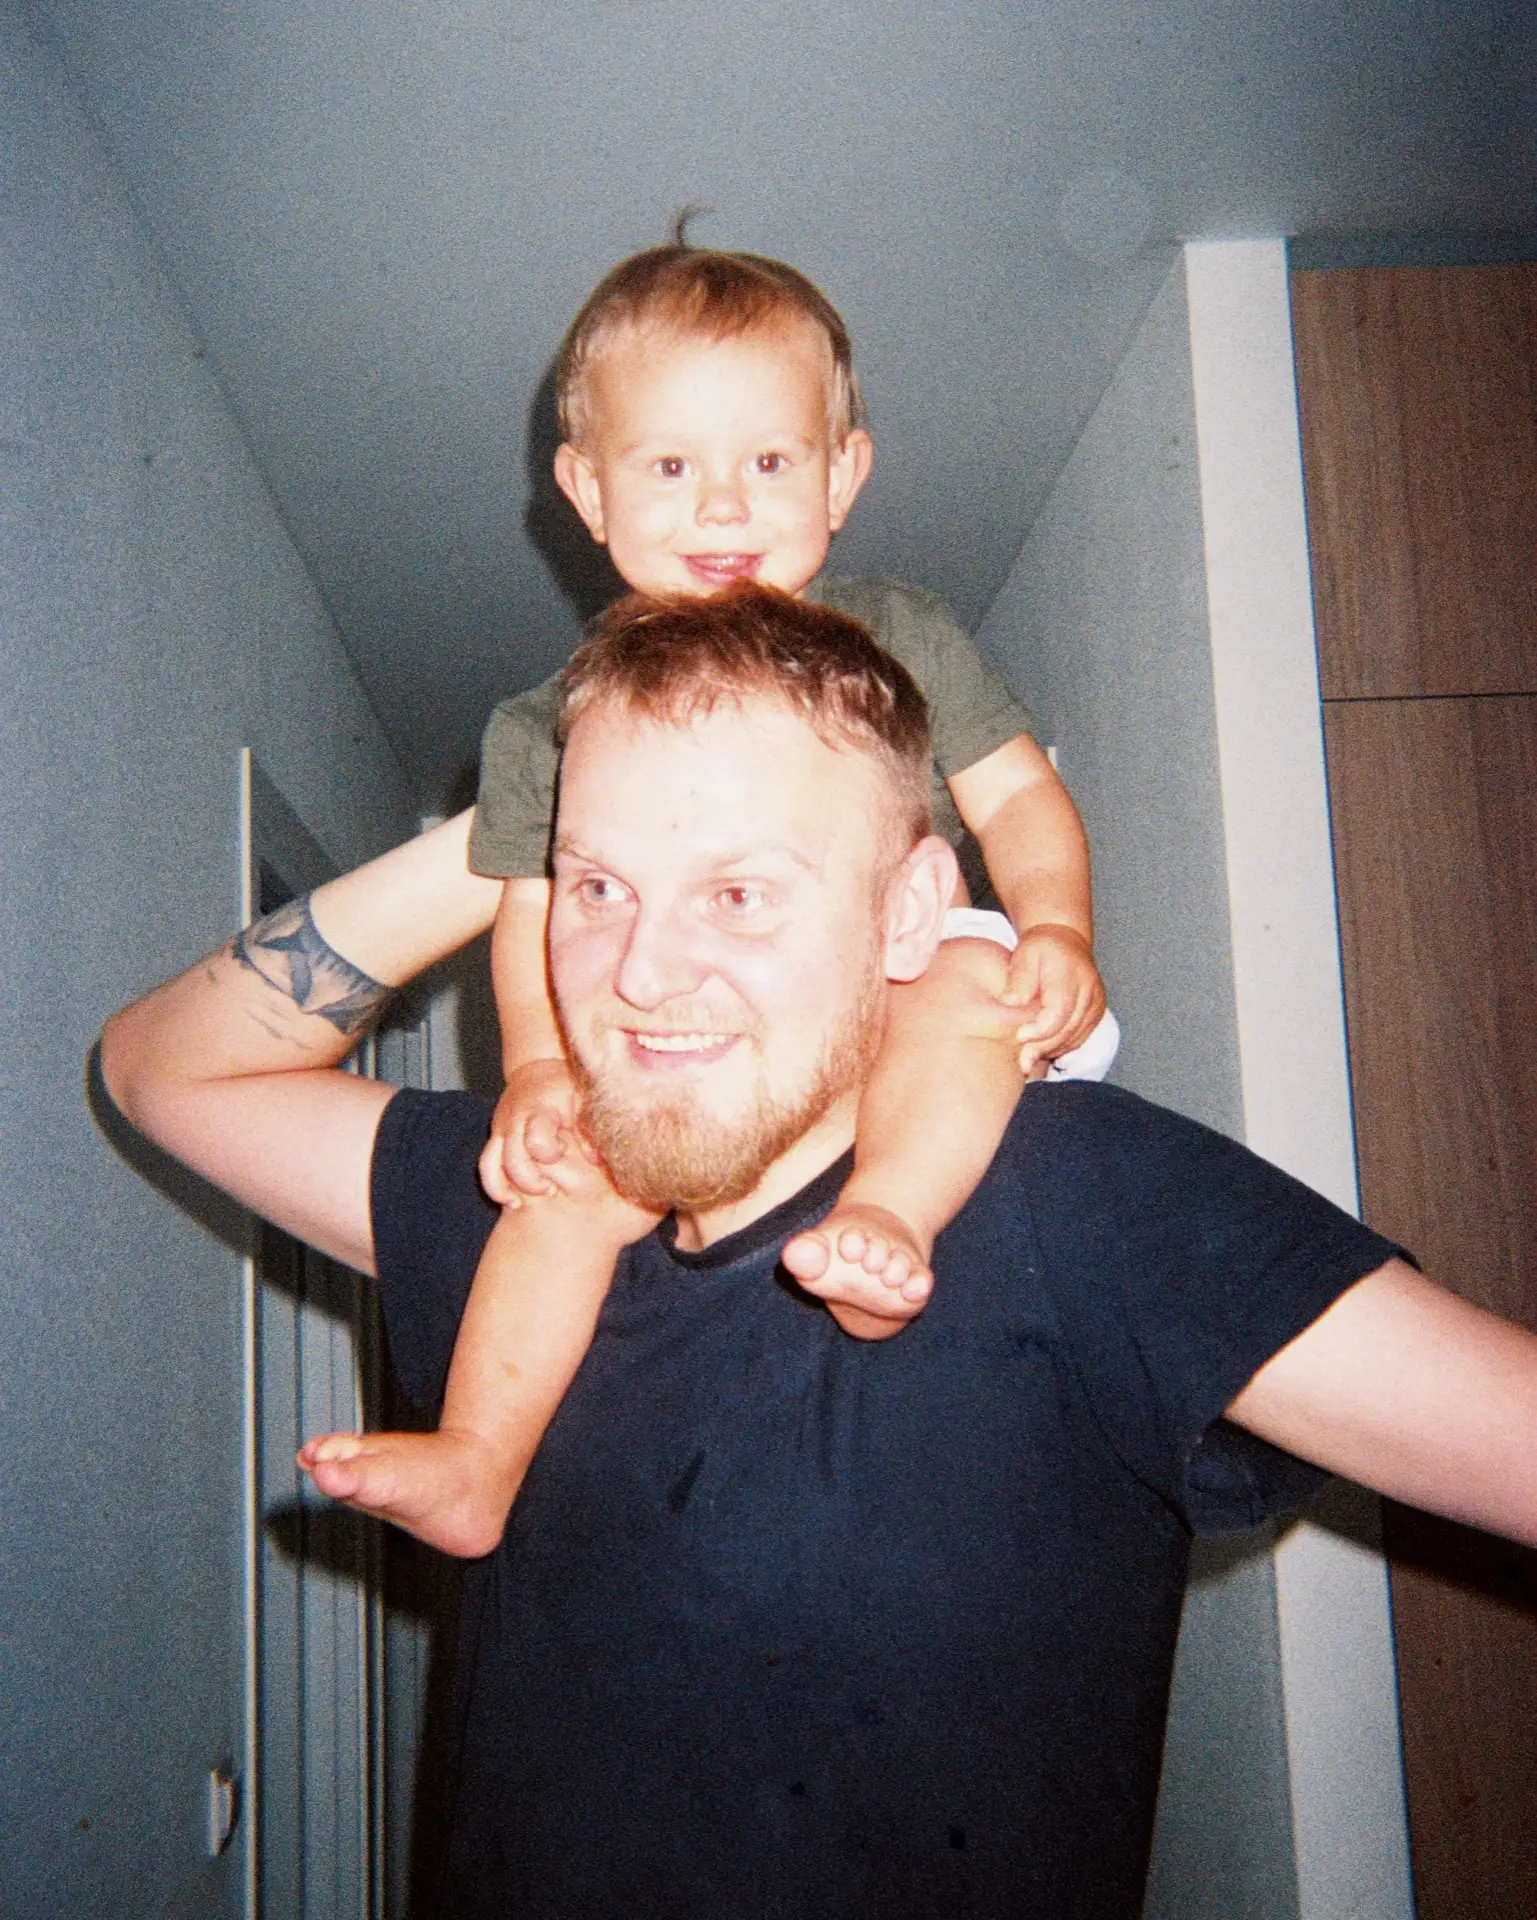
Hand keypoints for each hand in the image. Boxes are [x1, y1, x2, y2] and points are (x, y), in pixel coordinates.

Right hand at [477, 1056, 591, 1203]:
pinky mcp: (495, 1137)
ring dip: (504, 1189)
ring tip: (520, 1204)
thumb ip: (589, 1129)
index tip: (562, 1150)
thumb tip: (596, 1160)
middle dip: (531, 1182)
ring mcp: (500, 1128)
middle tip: (551, 1189)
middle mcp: (514, 1119)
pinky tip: (512, 1200)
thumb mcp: (584, 1099)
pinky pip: (485, 1165)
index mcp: (539, 1108)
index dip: (550, 1154)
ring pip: (490, 1164)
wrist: (538, 1068)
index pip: (535, 1140)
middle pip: (512, 1160)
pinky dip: (494, 1185)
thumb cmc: (567, 1087)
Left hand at [1000, 924, 1105, 1070]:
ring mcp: (1096, 1004)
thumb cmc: (1042, 948)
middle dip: (1042, 1048)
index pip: (1060, 1011)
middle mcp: (1089, 992)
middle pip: (1068, 1030)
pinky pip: (1079, 1038)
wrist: (1067, 941)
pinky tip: (1042, 1049)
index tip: (1019, 1036)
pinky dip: (1061, 1046)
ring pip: (1075, 1038)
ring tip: (1027, 1059)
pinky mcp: (1096, 1014)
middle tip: (1021, 1062)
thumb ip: (1019, 978)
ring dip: (1051, 1050)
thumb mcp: (1025, 953)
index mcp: (1071, 975)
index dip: (1041, 1029)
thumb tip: (1010, 1002)